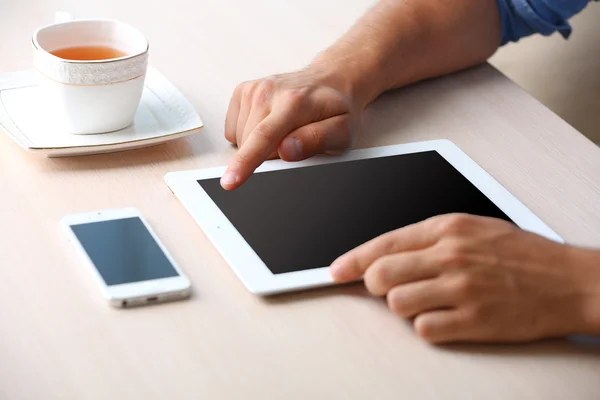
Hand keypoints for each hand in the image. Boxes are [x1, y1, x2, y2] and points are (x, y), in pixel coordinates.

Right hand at [220, 66, 362, 189]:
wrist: (330, 81)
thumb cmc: (335, 110)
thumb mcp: (342, 131)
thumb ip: (316, 140)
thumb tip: (287, 150)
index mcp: (294, 102)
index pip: (264, 136)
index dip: (245, 162)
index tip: (229, 182)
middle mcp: (269, 91)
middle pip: (249, 143)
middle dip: (266, 156)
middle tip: (293, 144)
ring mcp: (253, 89)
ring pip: (239, 139)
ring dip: (257, 146)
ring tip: (283, 131)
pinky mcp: (243, 91)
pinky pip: (232, 130)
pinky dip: (247, 135)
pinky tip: (268, 125)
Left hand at [330, 213, 599, 343]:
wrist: (570, 281)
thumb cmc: (522, 254)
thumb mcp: (474, 229)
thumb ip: (429, 239)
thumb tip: (386, 254)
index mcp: (447, 228)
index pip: (383, 243)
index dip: (352, 260)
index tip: (336, 271)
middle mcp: (450, 256)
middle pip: (380, 275)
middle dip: (374, 285)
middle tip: (387, 289)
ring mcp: (461, 289)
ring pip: (397, 303)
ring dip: (404, 306)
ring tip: (428, 302)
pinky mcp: (474, 321)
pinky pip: (424, 330)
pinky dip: (428, 327)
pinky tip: (446, 318)